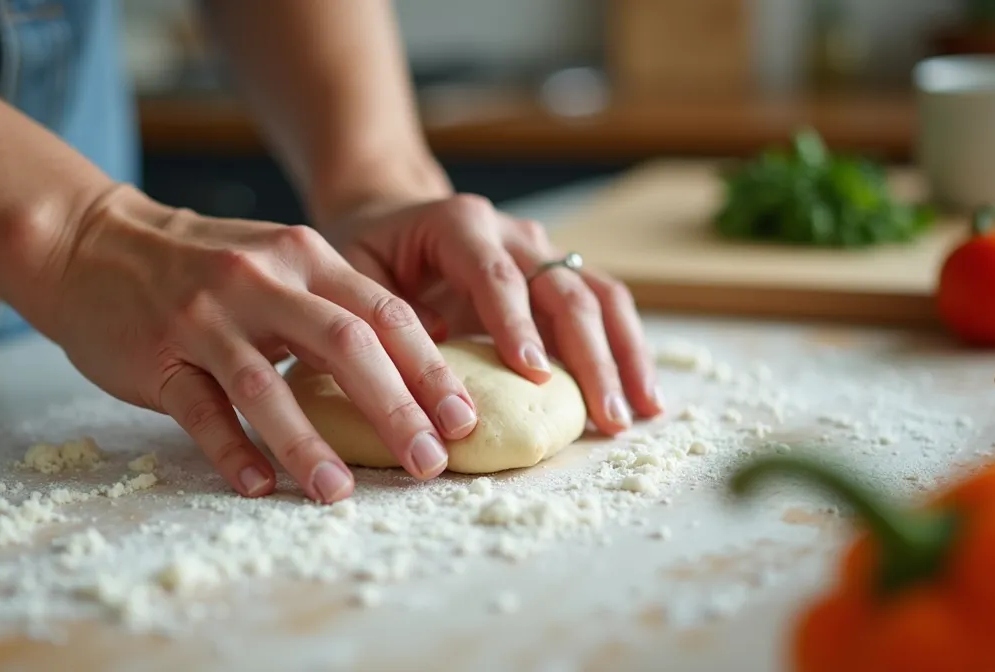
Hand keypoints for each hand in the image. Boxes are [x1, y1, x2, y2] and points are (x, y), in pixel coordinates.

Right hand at [31, 186, 479, 503]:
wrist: (93, 242)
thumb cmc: (202, 263)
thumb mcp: (277, 260)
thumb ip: (334, 303)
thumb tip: (413, 371)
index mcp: (304, 256)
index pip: (385, 313)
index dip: (432, 369)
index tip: (466, 419)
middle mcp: (261, 280)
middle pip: (345, 346)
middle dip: (397, 408)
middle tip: (432, 463)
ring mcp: (205, 318)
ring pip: (268, 386)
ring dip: (310, 444)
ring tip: (342, 493)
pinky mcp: (156, 354)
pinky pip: (199, 410)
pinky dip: (231, 450)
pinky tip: (260, 486)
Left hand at [323, 193, 663, 434]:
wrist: (387, 215)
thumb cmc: (364, 251)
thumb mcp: (351, 274)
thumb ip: (382, 313)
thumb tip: (431, 362)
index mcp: (458, 223)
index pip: (495, 275)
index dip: (516, 325)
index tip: (534, 376)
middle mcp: (510, 232)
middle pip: (563, 289)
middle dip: (589, 356)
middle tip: (604, 416)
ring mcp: (542, 252)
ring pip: (600, 296)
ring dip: (623, 356)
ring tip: (638, 414)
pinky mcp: (557, 275)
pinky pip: (605, 308)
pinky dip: (628, 351)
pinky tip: (643, 398)